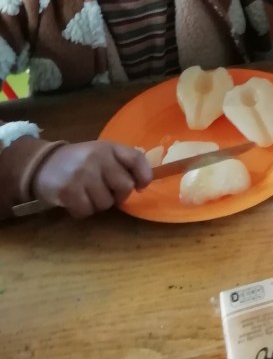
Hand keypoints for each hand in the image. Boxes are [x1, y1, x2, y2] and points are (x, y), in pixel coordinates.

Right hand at [33, 141, 151, 218]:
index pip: (137, 159)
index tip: (140, 186)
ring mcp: (83, 174)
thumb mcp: (101, 154)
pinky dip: (82, 210)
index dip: (144, 176)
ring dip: (97, 204)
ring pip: (106, 203)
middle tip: (105, 192)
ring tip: (86, 193)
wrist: (42, 163)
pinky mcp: (69, 190)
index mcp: (109, 147)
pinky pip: (87, 211)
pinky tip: (75, 200)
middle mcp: (98, 158)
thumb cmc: (79, 161)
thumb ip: (120, 164)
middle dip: (118, 195)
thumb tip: (142, 184)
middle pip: (125, 187)